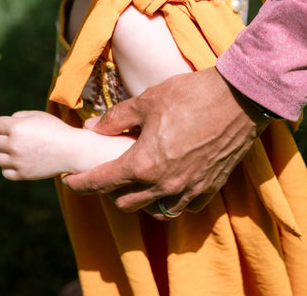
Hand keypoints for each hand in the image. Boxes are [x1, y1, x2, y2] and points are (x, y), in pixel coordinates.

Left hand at [0, 110, 76, 179]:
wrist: (71, 150)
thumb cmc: (54, 129)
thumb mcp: (37, 115)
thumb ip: (17, 117)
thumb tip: (2, 126)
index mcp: (16, 127)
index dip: (0, 124)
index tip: (9, 126)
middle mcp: (14, 144)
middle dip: (5, 138)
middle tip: (21, 138)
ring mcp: (17, 161)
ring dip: (5, 153)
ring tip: (20, 150)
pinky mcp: (22, 174)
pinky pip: (5, 171)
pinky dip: (10, 167)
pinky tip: (20, 161)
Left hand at [62, 67, 269, 219]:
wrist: (237, 99)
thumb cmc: (189, 95)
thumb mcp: (145, 101)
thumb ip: (115, 118)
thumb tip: (92, 128)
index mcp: (144, 163)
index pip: (102, 182)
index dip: (81, 183)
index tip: (69, 181)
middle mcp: (165, 184)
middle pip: (125, 203)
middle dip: (108, 191)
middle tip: (103, 174)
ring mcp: (189, 189)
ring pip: (154, 210)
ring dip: (139, 199)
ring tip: (135, 180)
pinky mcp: (210, 188)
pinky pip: (183, 206)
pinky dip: (170, 200)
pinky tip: (166, 183)